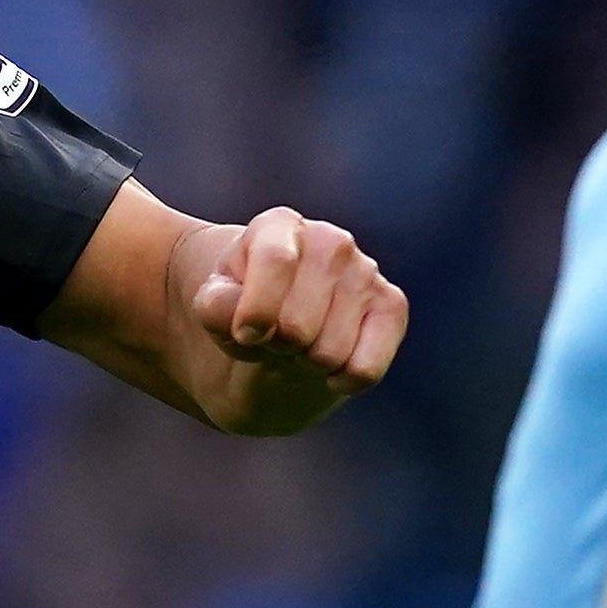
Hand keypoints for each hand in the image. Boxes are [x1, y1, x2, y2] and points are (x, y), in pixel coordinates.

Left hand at [183, 206, 406, 433]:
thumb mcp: (214, 312)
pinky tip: (330, 366)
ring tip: (298, 346)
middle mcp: (329, 240)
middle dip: (277, 348)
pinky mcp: (392, 305)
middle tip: (272, 340)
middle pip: (298, 325)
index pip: (276, 261)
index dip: (256, 313)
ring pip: (328, 353)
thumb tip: (239, 316)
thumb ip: (215, 307)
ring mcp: (365, 271)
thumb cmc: (242, 315)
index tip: (243, 336)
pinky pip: (365, 367)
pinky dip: (340, 381)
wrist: (276, 334)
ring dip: (306, 364)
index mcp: (278, 226)